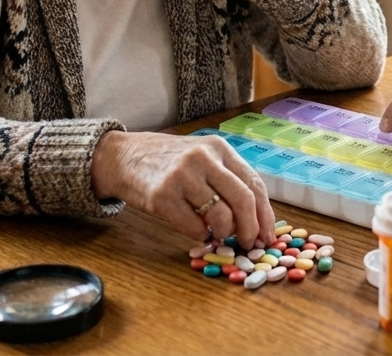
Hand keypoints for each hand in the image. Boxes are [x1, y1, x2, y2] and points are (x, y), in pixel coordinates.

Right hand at [91, 131, 275, 246]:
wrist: (124, 157)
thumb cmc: (168, 162)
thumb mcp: (202, 157)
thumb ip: (227, 179)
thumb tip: (255, 219)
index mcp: (219, 148)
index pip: (254, 184)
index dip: (265, 215)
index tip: (268, 236)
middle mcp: (203, 159)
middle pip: (243, 201)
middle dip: (250, 229)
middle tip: (247, 243)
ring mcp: (182, 176)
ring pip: (221, 217)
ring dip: (223, 234)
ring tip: (216, 234)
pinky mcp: (162, 196)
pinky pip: (194, 228)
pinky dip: (199, 235)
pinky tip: (194, 229)